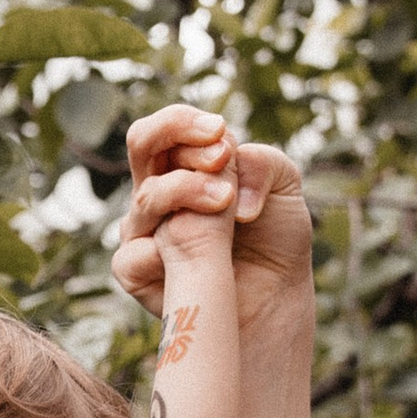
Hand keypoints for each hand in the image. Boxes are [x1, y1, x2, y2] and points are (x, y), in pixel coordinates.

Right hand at [112, 107, 312, 329]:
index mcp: (187, 164)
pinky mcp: (138, 273)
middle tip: (220, 156)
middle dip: (176, 135)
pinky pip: (132, 256)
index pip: (168, 129)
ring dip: (188, 193)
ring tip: (228, 204)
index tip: (221, 134)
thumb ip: (261, 161)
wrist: (277, 294)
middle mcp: (161, 192)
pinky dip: (161, 253)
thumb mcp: (284, 185)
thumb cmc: (276, 236)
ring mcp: (146, 230)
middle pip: (141, 143)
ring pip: (146, 198)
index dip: (188, 124)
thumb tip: (224, 179)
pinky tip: (197, 259)